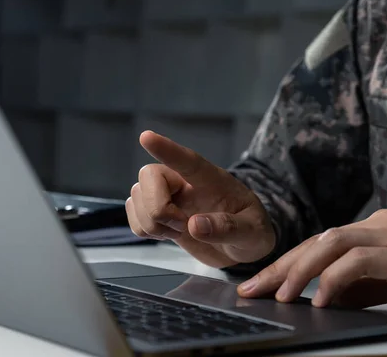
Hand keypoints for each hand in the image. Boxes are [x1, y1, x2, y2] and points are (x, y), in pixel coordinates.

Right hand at [126, 131, 274, 267]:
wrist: (243, 248)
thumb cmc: (252, 232)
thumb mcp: (253, 233)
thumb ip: (229, 228)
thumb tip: (194, 225)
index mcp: (212, 180)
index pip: (187, 161)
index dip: (167, 150)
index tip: (146, 137)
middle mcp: (185, 182)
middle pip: (149, 176)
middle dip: (157, 207)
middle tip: (181, 226)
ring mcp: (168, 197)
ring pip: (137, 196)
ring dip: (152, 222)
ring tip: (179, 231)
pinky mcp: (158, 214)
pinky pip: (133, 216)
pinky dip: (144, 229)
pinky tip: (167, 234)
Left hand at [237, 209, 386, 307]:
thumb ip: (365, 286)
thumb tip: (329, 300)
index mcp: (374, 229)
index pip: (318, 244)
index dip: (286, 263)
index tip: (260, 283)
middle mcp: (377, 225)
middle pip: (315, 241)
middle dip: (280, 266)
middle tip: (251, 289)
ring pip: (331, 243)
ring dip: (300, 270)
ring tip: (280, 296)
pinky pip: (361, 260)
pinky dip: (336, 277)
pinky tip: (323, 298)